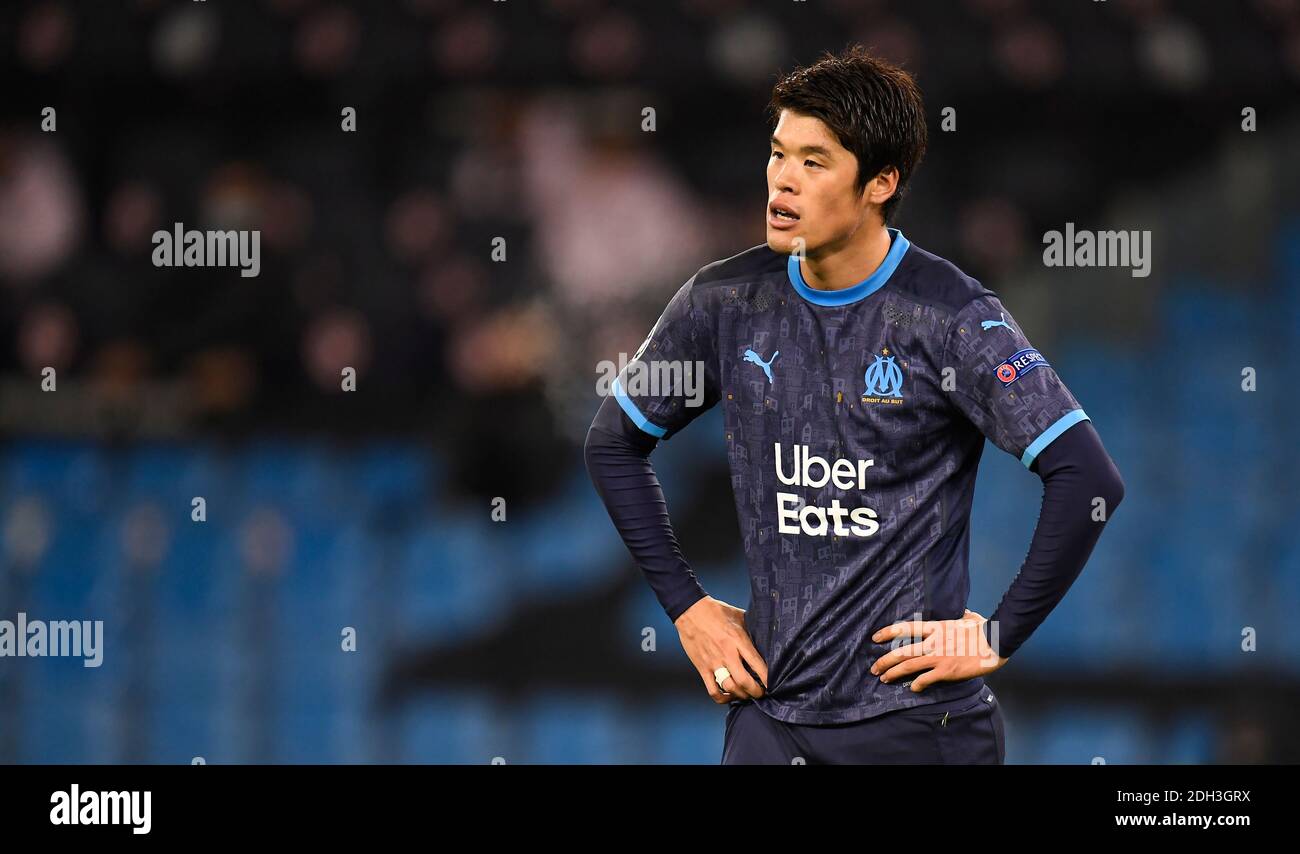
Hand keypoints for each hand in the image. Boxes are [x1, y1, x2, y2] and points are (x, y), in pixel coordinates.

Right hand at [674, 596, 768, 703]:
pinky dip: (722, 698)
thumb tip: (764, 636)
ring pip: (730, 688)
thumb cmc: (716, 611)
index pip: (757, 664)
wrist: (690, 610)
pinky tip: (729, 695)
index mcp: (738, 640)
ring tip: (747, 694)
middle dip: (756, 691)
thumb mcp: (739, 616)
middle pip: (744, 681)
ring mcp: (713, 662)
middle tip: (761, 692)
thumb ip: (751, 629)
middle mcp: (727, 653)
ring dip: (741, 695)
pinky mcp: (702, 667)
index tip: (772, 683)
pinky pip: (712, 690)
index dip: (767, 678)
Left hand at [869, 609, 1007, 692]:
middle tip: (874, 668)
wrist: (996, 642)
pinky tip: (912, 688)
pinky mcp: (947, 671)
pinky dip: (916, 684)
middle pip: (901, 651)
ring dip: (894, 673)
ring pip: (908, 666)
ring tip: (884, 678)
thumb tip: (964, 612)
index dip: (888, 632)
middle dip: (884, 661)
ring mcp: (939, 657)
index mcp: (936, 627)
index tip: (875, 638)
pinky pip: (926, 679)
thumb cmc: (984, 628)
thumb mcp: (969, 617)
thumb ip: (962, 615)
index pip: (905, 628)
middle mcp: (933, 642)